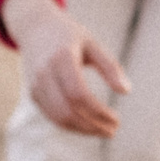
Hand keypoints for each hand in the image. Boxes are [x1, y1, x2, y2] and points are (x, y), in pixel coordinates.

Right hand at [1, 0, 129, 136]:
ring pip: (59, 118)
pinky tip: (88, 125)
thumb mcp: (92, 44)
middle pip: (67, 111)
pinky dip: (72, 126)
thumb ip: (109, 66)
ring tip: (103, 131)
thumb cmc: (69, 35)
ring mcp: (36, 85)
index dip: (98, 112)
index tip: (117, 120)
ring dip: (82, 130)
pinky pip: (52, 117)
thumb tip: (126, 91)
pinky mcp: (33, 94)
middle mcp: (44, 73)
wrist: (35, 28)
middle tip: (112, 131)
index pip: (78, 94)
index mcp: (61, 58)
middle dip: (92, 126)